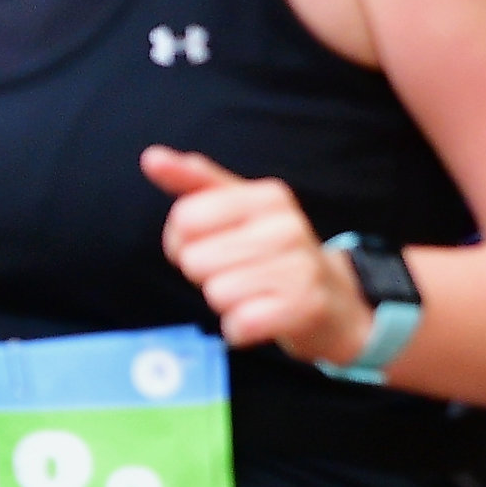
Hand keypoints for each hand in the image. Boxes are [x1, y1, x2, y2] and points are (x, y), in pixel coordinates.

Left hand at [144, 148, 366, 361]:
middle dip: (206, 275)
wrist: (334, 301)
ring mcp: (300, 267)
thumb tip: (151, 158)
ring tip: (255, 293)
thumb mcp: (239, 209)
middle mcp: (288, 226)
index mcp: (268, 196)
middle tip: (240, 273)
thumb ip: (195, 182)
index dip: (182, 241)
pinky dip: (240, 328)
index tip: (212, 245)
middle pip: (195, 260)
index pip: (184, 219)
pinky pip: (238, 323)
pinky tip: (262, 316)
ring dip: (226, 303)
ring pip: (216, 293)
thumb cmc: (273, 252)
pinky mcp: (303, 308)